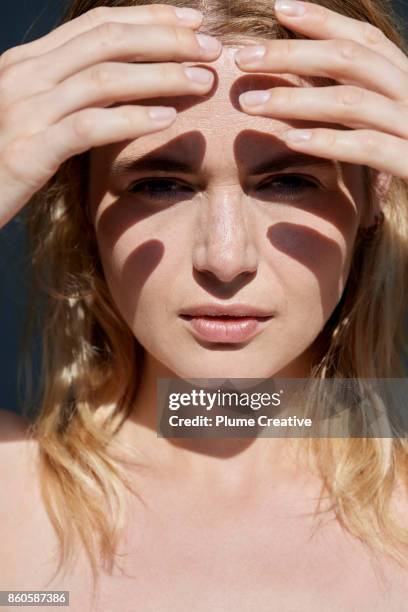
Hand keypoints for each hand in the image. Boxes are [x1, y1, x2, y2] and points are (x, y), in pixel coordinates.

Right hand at [0, 3, 220, 229]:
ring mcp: (24, 110)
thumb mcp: (35, 117)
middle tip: (211, 49)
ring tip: (202, 82)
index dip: (149, 18)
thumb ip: (70, 98)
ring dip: (160, 76)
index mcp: (28, 63)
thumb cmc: (3, 161)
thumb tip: (125, 89)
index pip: (97, 25)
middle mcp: (24, 76)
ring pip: (103, 78)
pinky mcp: (28, 150)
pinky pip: (88, 126)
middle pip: (107, 41)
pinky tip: (167, 120)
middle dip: (166, 40)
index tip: (193, 22)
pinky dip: (131, 120)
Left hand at [234, 0, 407, 180]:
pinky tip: (291, 141)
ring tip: (252, 103)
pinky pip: (370, 148)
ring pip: (353, 101)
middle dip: (293, 54)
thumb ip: (362, 105)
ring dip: (297, 100)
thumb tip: (308, 94)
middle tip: (244, 58)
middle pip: (350, 61)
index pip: (365, 39)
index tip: (280, 8)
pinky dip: (329, 142)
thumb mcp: (392, 123)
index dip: (323, 20)